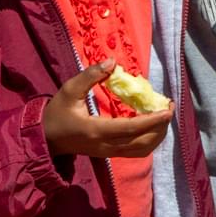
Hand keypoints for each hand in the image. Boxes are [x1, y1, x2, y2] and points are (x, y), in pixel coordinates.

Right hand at [43, 62, 173, 159]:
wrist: (46, 138)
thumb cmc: (57, 113)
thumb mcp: (69, 90)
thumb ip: (90, 76)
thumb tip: (112, 63)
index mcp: (96, 130)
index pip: (131, 128)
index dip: (152, 120)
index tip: (167, 110)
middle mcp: (105, 145)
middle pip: (142, 143)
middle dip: (160, 127)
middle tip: (169, 108)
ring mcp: (108, 152)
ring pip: (142, 150)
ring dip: (157, 135)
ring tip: (164, 117)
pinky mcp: (110, 154)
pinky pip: (136, 151)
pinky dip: (149, 140)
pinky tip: (152, 125)